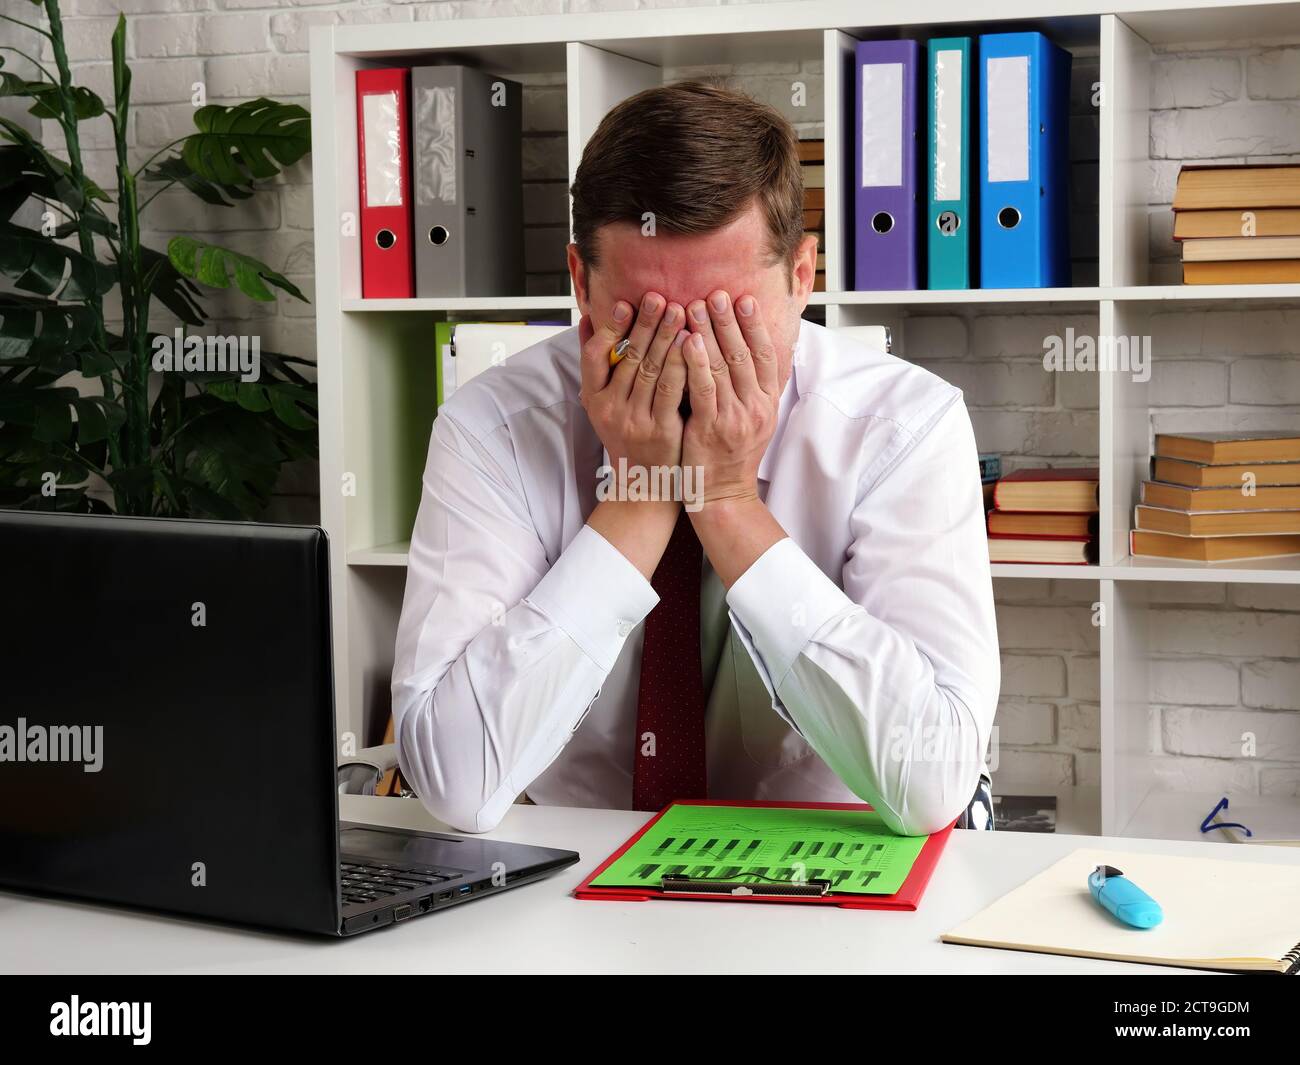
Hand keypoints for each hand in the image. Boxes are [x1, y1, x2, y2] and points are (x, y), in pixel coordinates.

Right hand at [579, 292, 690, 485]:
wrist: (645, 483)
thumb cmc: (627, 435)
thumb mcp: (603, 403)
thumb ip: (597, 364)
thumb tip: (585, 320)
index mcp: (593, 399)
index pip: (594, 357)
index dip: (609, 328)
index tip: (626, 303)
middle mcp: (610, 410)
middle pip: (627, 359)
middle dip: (645, 324)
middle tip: (660, 297)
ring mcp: (635, 421)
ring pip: (651, 371)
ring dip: (666, 337)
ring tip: (680, 311)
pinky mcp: (661, 431)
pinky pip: (671, 391)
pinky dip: (681, 364)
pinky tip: (692, 344)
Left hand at [680, 290, 779, 507]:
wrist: (724, 495)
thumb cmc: (732, 454)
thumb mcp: (753, 419)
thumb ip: (753, 387)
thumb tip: (753, 350)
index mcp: (768, 402)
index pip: (766, 355)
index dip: (755, 326)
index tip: (744, 299)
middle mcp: (756, 407)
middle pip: (744, 354)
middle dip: (729, 321)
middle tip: (716, 293)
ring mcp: (735, 418)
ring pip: (723, 367)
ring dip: (709, 333)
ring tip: (694, 307)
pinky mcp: (711, 428)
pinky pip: (703, 389)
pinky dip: (696, 362)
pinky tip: (687, 341)